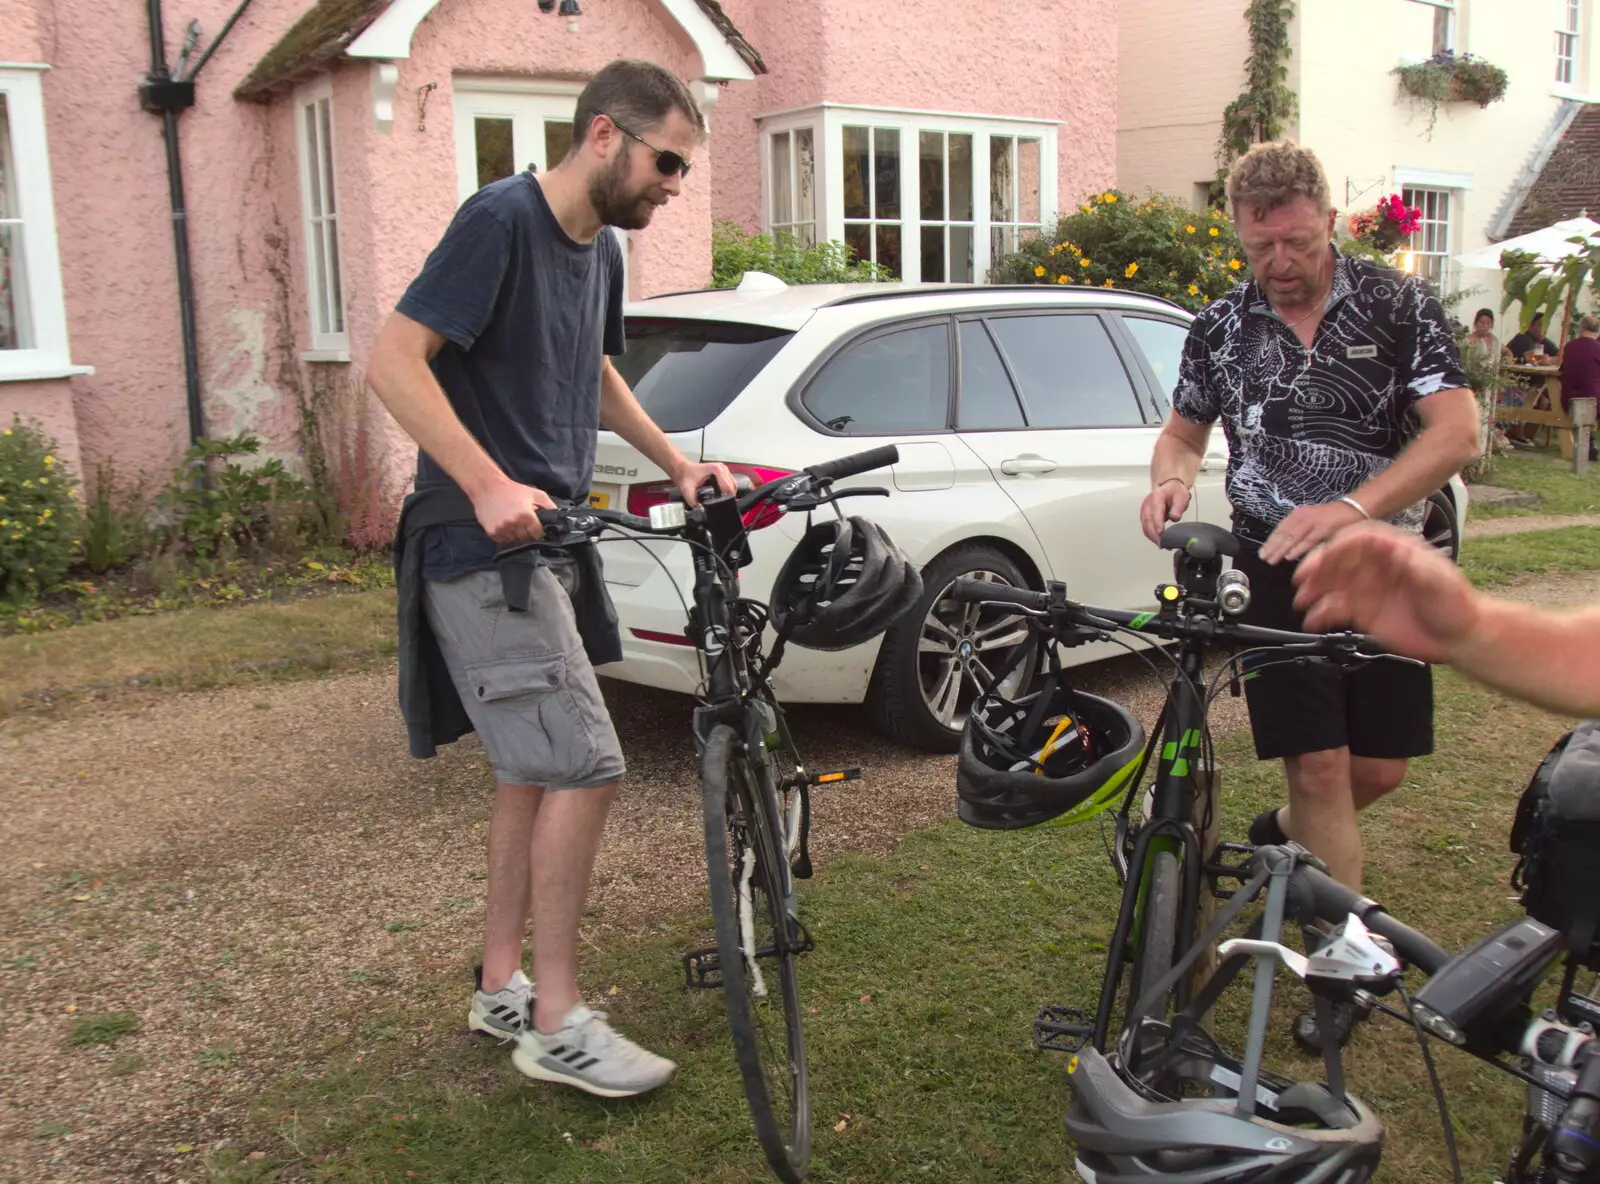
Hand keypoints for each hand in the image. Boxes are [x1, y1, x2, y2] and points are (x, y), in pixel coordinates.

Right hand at [472, 477, 556, 543]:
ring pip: (515, 540)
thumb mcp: (535, 494)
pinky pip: (503, 540)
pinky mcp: (492, 532)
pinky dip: (505, 535)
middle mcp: (514, 524)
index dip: (538, 531)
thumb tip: (559, 518)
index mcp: (526, 515)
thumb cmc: (513, 490)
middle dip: (527, 533)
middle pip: (526, 538)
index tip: (536, 527)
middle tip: (523, 523)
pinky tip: (505, 525)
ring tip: (513, 523)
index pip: (537, 534)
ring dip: (516, 535)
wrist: (488, 487)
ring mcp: (502, 529)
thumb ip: (549, 506)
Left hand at [672, 460, 736, 506]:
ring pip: (733, 484)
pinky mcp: (722, 471)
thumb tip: (701, 511)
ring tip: (721, 499)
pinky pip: (730, 482)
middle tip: (721, 504)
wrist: (682, 469)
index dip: (726, 498)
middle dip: (728, 496)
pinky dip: (727, 489)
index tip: (721, 504)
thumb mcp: (687, 491)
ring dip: (729, 493)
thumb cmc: (685, 475)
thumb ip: (693, 502)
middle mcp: (721, 468)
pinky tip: (721, 494)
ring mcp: (723, 469)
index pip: (729, 487)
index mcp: (716, 470)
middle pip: (733, 486)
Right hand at [1139, 481, 1190, 544]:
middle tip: (1162, 544)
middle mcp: (1147, 504)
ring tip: (1161, 544)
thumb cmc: (1175, 492)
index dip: (1157, 524)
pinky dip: (1150, 535)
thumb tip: (1174, 517)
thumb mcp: (1181, 497)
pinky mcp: (1144, 516)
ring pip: (1145, 526)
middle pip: (1148, 521)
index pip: (1155, 512)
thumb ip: (1178, 507)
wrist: (1169, 488)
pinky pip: (1145, 527)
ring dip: (1152, 536)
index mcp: (1156, 497)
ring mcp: (1144, 510)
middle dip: (1154, 534)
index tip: (1161, 533)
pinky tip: (1157, 540)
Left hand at [1258, 500, 1366, 564]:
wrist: (1353, 508)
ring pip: (1293, 538)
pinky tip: (1289, 557)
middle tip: (1264, 559)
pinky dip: (1298, 548)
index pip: (1280, 529)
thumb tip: (1284, 548)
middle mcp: (1303, 517)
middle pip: (1284, 534)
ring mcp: (1313, 522)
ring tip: (1272, 560)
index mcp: (1298, 515)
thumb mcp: (1311, 522)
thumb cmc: (1331, 518)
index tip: (1262, 553)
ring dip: (1281, 550)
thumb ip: (1299, 532)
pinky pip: (1308, 540)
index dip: (1270, 541)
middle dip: (1273, 547)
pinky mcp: (1324, 529)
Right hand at [1292, 522, 1479, 661]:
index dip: (1342, 543)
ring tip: (1302, 599)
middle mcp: (1377, 567)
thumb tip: (1396, 549)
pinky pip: (1334, 608)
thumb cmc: (1456, 605)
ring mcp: (1368, 588)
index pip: (1362, 538)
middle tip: (1303, 576)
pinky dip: (1320, 613)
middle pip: (1340, 558)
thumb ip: (1417, 565)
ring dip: (1313, 588)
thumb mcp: (1441, 581)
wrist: (1458, 637)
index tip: (1327, 553)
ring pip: (1331, 582)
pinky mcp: (1363, 610)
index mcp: (1395, 551)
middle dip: (1318, 565)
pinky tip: (1313, 619)